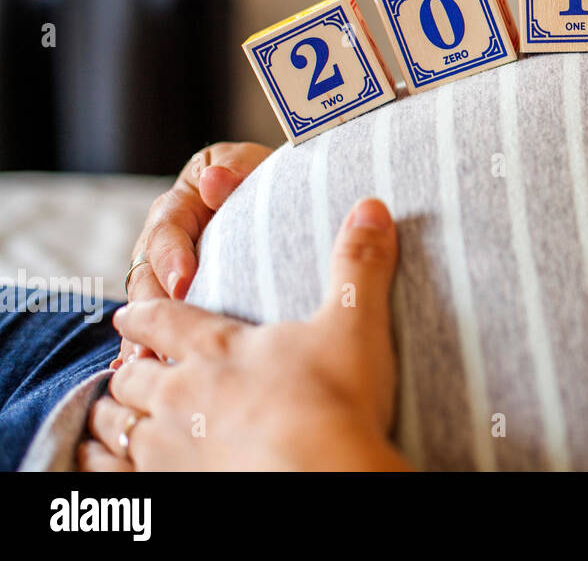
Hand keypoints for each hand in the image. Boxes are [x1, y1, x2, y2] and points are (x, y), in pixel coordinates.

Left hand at [81, 198, 410, 471]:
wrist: (320, 475)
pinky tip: (119, 470)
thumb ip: (358, 266)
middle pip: (134, 377)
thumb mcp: (355, 324)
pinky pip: (117, 477)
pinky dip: (109, 468)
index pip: (164, 320)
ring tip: (114, 421)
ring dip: (114, 420)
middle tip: (128, 369)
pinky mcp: (170, 488)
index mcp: (218, 347)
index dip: (144, 314)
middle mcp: (181, 393)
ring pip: (117, 428)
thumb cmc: (336, 401)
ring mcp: (170, 446)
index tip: (127, 313)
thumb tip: (372, 206)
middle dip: (129, 370)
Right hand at [115, 142, 271, 366]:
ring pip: (149, 306)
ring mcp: (168, 274)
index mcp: (181, 204)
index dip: (171, 258)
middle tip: (159, 338)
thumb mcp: (257, 168)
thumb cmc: (272, 182)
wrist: (289, 204)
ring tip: (151, 362)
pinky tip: (148, 371)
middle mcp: (166, 241)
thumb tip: (215, 179)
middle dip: (152, 308)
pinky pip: (160, 326)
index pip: (166, 231)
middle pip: (147, 276)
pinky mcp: (180, 303)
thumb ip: (236, 171)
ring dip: (145, 334)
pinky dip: (151, 346)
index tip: (182, 283)